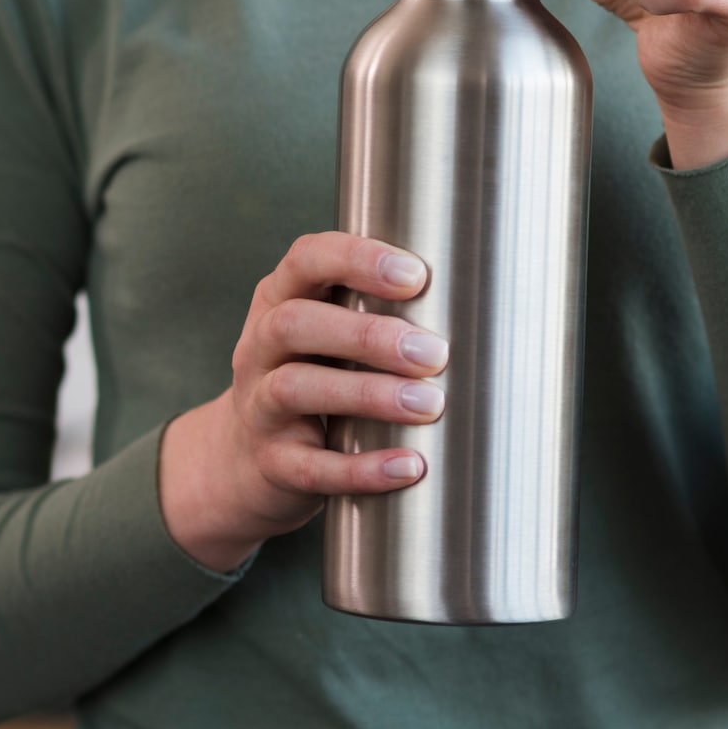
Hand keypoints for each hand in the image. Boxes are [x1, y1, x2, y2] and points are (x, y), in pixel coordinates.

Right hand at [159, 232, 449, 571]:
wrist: (243, 461)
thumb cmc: (313, 378)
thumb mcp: (326, 334)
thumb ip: (377, 310)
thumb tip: (484, 304)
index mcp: (279, 299)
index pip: (306, 260)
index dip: (357, 261)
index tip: (415, 276)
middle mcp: (260, 346)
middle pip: (296, 324)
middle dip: (368, 335)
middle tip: (434, 353)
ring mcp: (258, 405)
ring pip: (296, 389)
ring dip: (367, 394)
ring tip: (429, 405)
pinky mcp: (272, 462)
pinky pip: (310, 467)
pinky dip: (361, 468)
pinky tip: (408, 466)